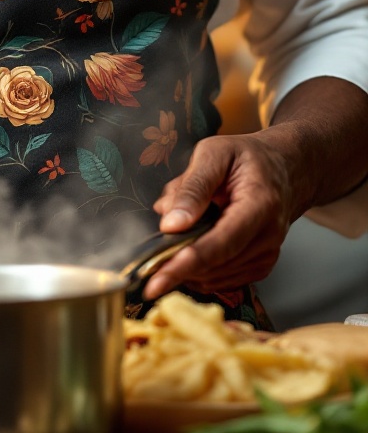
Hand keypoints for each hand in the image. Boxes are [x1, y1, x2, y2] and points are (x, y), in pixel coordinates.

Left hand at [144, 128, 300, 298]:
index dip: (186, 262)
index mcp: (260, 205)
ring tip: (181, 229)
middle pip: (216, 265)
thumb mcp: (214, 153)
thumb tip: (170, 222)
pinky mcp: (260, 266)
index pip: (221, 243)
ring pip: (215, 276)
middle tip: (148, 257)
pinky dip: (199, 268)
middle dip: (176, 265)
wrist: (283, 169)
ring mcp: (267, 255)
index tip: (156, 279)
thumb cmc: (246, 158)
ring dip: (187, 262)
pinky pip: (221, 279)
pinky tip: (192, 244)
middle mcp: (269, 236)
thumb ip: (192, 186)